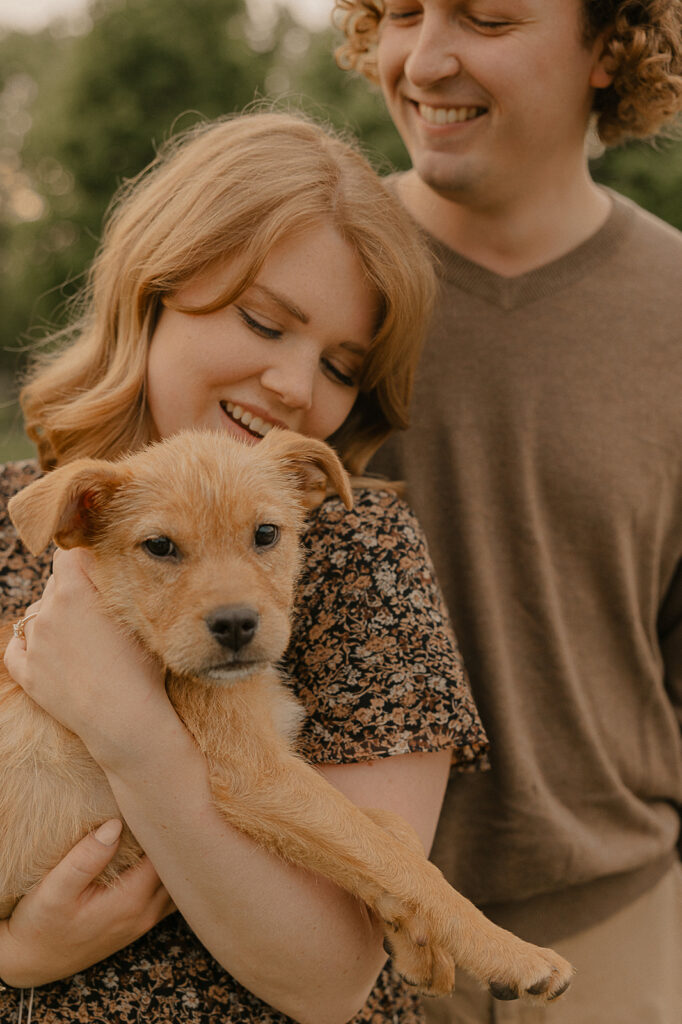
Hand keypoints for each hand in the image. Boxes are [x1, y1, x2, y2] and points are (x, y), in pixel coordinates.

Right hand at [0, 820, 174, 987]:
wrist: (31, 963)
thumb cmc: (39, 924)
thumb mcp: (54, 889)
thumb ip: (86, 858)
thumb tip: (115, 825)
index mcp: (132, 899)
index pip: (168, 856)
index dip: (168, 828)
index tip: (160, 806)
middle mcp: (146, 912)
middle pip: (179, 870)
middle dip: (176, 842)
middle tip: (164, 811)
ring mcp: (145, 920)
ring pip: (177, 884)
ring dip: (174, 860)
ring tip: (161, 831)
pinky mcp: (138, 923)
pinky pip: (167, 895)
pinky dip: (168, 875)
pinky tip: (153, 858)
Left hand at [4, 548, 170, 768]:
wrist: (125, 719)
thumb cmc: (141, 666)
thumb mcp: (136, 615)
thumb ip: (113, 586)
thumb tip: (103, 565)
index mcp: (74, 593)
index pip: (68, 556)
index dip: (84, 560)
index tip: (99, 569)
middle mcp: (47, 614)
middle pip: (53, 583)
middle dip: (72, 588)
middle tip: (97, 607)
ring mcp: (35, 645)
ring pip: (36, 614)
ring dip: (53, 616)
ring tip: (80, 635)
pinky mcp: (29, 675)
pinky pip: (16, 649)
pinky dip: (28, 644)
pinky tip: (44, 649)